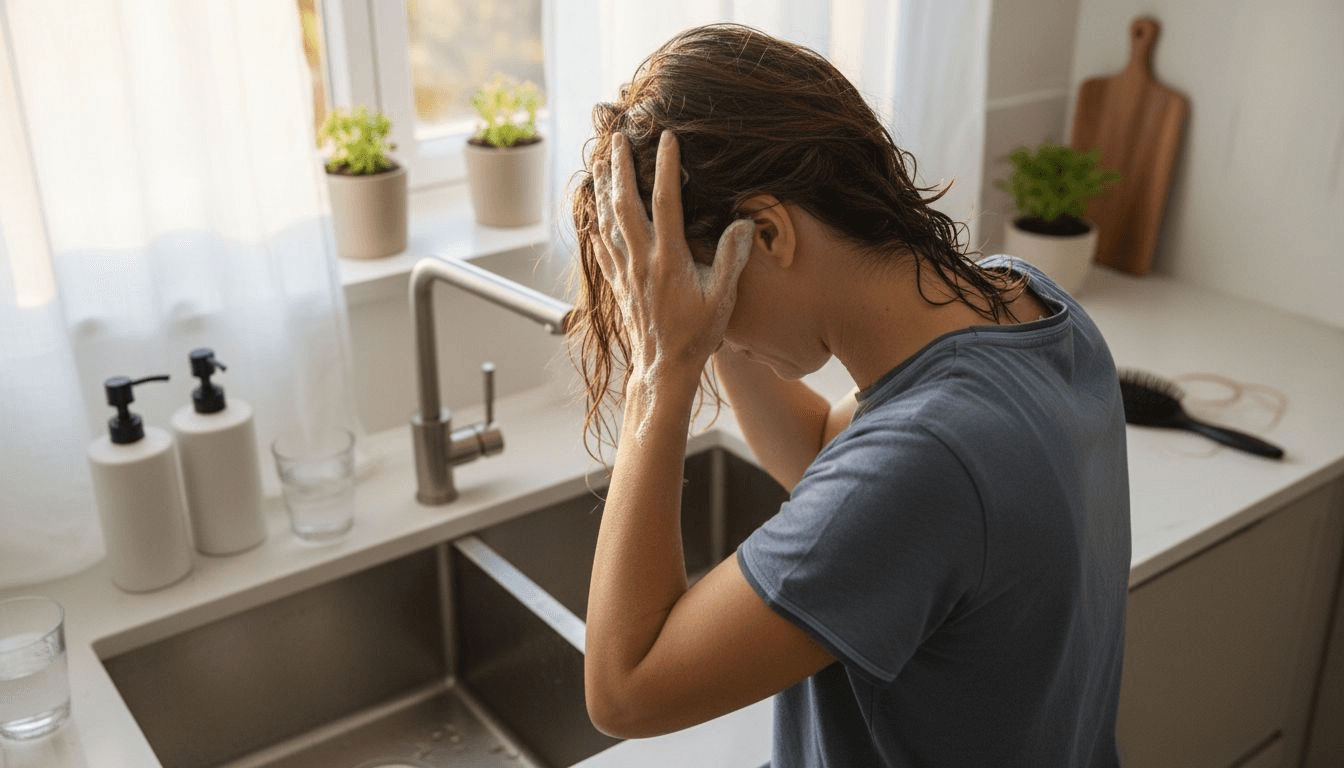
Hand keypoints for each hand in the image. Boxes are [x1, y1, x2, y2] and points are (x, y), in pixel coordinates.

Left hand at [592, 130, 754, 382]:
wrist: (663, 368)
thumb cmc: (696, 336)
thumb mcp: (722, 299)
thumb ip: (731, 260)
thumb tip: (744, 223)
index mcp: (668, 258)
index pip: (665, 202)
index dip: (665, 168)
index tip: (667, 139)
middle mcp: (641, 260)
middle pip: (624, 204)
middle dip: (620, 167)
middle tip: (617, 137)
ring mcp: (625, 271)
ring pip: (607, 221)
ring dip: (602, 189)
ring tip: (598, 162)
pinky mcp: (618, 284)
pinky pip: (601, 246)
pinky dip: (596, 223)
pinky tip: (593, 212)